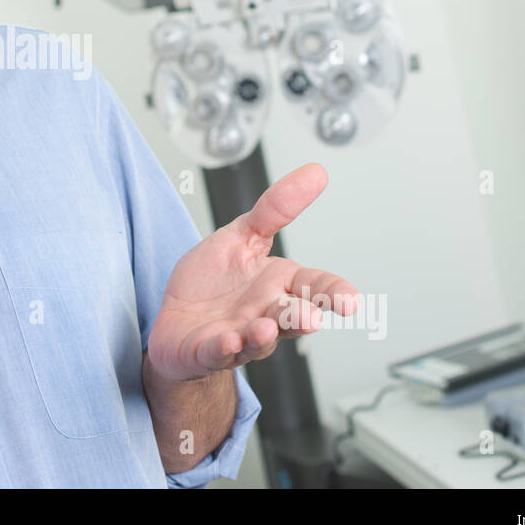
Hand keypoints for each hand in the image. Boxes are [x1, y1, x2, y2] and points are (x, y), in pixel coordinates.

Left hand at [146, 162, 359, 382]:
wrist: (174, 321)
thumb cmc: (212, 282)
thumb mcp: (242, 235)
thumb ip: (276, 209)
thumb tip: (316, 172)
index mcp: (278, 285)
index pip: (315, 288)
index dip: (334, 293)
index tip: (350, 301)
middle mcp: (264, 314)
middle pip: (290, 318)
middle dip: (300, 318)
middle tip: (310, 317)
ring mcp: (238, 336)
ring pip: (258, 340)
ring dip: (263, 335)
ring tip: (264, 327)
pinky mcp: (207, 351)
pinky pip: (218, 352)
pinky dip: (223, 348)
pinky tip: (227, 340)